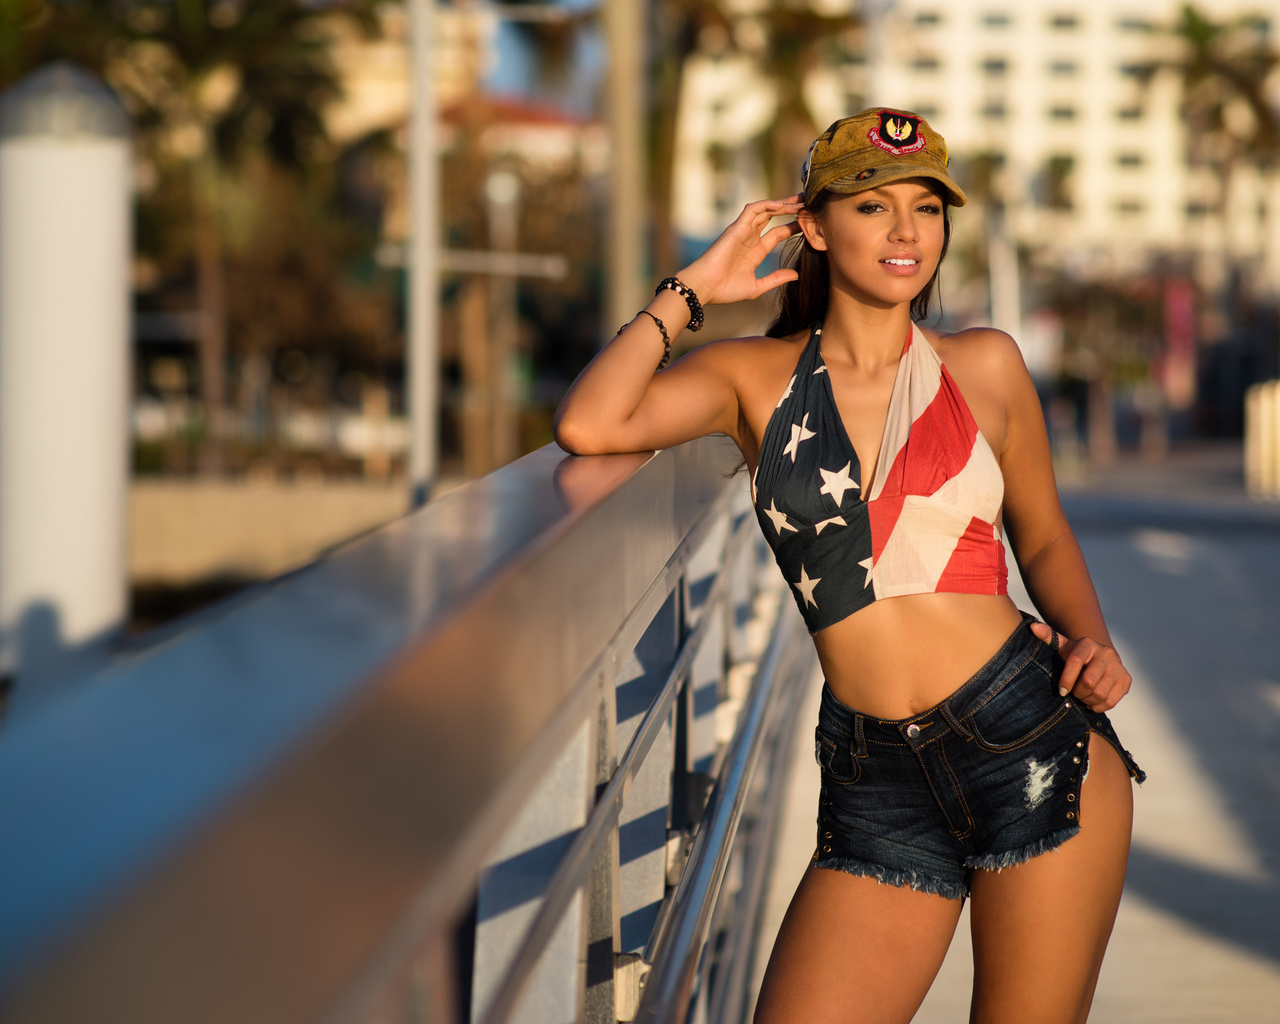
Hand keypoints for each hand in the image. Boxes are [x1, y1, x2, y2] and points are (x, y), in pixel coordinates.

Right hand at [675, 195, 803, 305]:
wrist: (705, 288)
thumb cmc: (725, 290)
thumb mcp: (757, 287)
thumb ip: (776, 279)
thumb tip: (796, 274)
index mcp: (755, 252)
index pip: (778, 233)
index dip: (793, 226)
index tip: (809, 222)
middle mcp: (750, 238)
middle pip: (773, 216)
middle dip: (791, 208)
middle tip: (809, 202)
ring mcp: (743, 231)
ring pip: (766, 209)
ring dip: (783, 203)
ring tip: (801, 201)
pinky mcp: (736, 227)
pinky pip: (753, 209)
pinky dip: (767, 204)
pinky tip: (782, 205)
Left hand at [1029, 621, 1131, 711]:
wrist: (1100, 658)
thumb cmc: (1076, 655)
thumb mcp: (1062, 646)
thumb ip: (1048, 637)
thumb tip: (1032, 627)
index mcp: (1087, 644)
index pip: (1075, 662)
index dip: (1066, 679)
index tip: (1061, 691)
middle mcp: (1106, 653)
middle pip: (1088, 681)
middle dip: (1077, 692)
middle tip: (1073, 693)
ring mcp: (1118, 667)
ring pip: (1100, 693)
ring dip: (1087, 700)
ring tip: (1082, 696)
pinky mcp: (1126, 680)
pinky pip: (1111, 701)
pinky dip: (1099, 706)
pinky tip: (1092, 701)